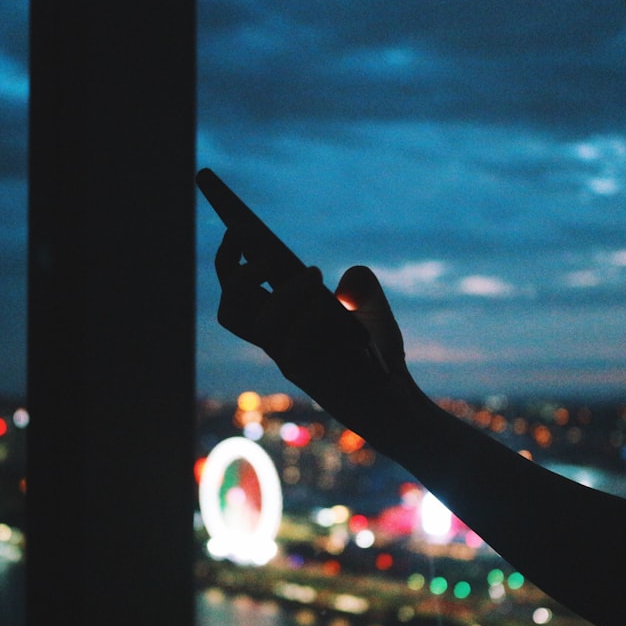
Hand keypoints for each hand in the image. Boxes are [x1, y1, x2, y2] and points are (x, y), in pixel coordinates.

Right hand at [215, 229, 425, 446]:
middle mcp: (274, 342)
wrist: (395, 399)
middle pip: (230, 308)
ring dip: (284, 292)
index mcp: (280, 323)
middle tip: (262, 248)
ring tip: (313, 272)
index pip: (237, 292)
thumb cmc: (379, 357)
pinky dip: (308, 316)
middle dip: (236, 273)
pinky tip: (330, 303)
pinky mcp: (304, 375)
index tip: (239, 225)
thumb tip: (348, 276)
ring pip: (259, 324)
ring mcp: (286, 359)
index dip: (230, 260)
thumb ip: (359, 287)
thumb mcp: (372, 310)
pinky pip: (291, 345)